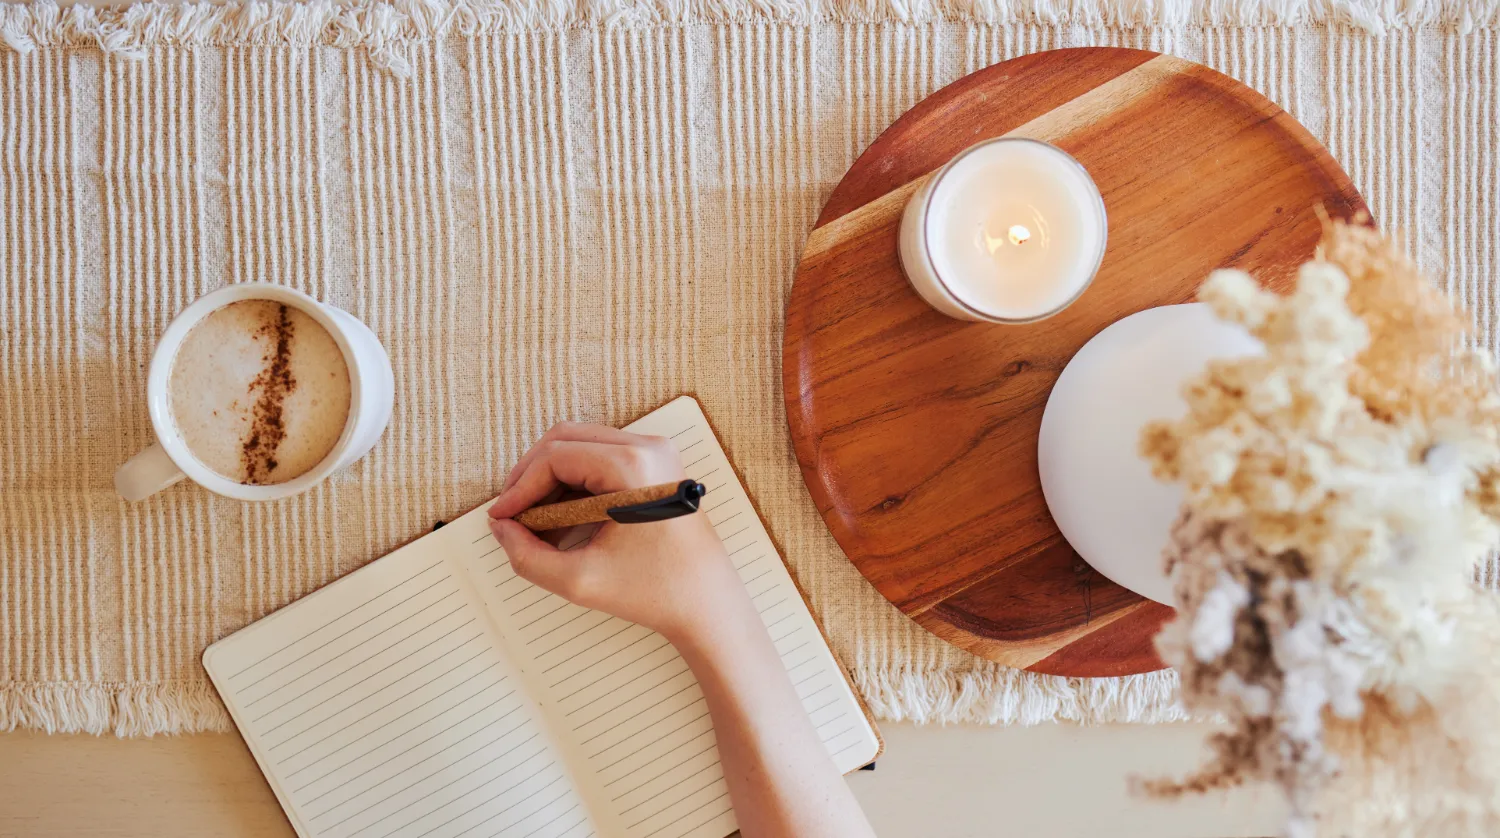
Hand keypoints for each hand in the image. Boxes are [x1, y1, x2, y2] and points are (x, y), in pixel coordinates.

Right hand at [487, 423, 749, 642]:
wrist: (708, 605)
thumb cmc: (657, 592)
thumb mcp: (579, 580)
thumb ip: (527, 556)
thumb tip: (501, 528)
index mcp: (633, 466)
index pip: (555, 457)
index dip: (519, 487)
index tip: (501, 518)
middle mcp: (648, 448)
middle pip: (565, 441)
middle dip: (531, 478)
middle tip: (511, 516)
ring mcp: (656, 454)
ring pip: (581, 448)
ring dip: (550, 481)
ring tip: (534, 524)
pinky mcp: (657, 467)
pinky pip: (601, 460)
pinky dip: (574, 485)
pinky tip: (560, 521)